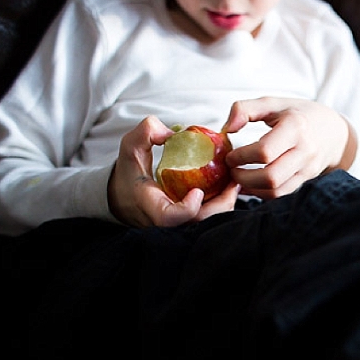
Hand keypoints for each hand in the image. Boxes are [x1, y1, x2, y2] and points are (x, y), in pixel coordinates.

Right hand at [107, 116, 238, 226]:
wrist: (126, 198)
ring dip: (225, 204)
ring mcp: (180, 226)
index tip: (198, 191)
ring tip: (233, 181)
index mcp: (152, 208)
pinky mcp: (188, 224)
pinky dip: (221, 204)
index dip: (189, 208)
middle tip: (233, 180)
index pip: (172, 217)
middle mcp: (168, 223)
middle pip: (199, 223)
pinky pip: (209, 219)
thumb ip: (146, 132)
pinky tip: (227, 186)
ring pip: (208, 223)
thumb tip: (174, 133)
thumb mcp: (131, 147)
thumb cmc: (130, 173)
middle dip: (222, 203)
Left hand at [223, 97, 356, 198]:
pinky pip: (281, 195)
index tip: (230, 155)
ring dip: (251, 189)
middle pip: (271, 177)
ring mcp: (307, 169)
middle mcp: (305, 151)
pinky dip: (261, 193)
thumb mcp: (273, 103)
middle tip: (231, 170)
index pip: (265, 151)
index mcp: (295, 126)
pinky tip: (250, 185)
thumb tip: (227, 129)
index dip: (242, 157)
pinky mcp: (305, 181)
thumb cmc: (298, 115)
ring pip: (276, 191)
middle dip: (244, 178)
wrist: (334, 132)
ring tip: (238, 179)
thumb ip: (245, 109)